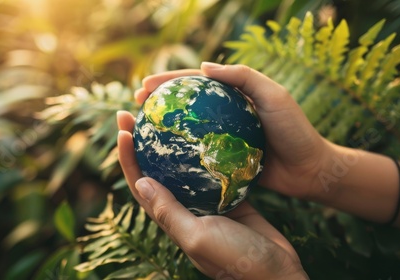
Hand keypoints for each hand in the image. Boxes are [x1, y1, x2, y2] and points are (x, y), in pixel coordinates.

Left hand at [117, 111, 307, 278]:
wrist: (277, 271)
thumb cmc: (235, 259)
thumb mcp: (197, 236)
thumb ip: (169, 212)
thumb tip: (140, 181)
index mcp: (170, 219)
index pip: (139, 184)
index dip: (127, 157)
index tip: (122, 129)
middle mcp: (184, 209)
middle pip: (156, 171)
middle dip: (143, 143)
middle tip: (137, 112)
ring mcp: (206, 203)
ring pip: (182, 168)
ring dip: (172, 144)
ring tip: (170, 116)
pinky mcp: (229, 198)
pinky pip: (212, 171)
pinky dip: (207, 153)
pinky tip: (209, 132)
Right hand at [132, 62, 332, 199]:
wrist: (310, 170)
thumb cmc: (295, 130)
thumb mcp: (274, 96)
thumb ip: (243, 77)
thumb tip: (203, 66)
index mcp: (234, 94)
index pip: (195, 82)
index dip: (168, 81)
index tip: (144, 85)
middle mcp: (224, 114)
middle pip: (185, 105)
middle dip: (158, 103)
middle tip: (134, 106)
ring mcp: (222, 138)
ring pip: (187, 130)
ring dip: (163, 128)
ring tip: (139, 131)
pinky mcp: (224, 160)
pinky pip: (196, 154)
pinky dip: (178, 153)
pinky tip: (161, 158)